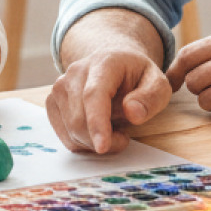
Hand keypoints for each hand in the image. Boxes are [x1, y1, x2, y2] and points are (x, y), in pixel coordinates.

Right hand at [45, 48, 170, 153]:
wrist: (113, 64)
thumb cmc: (136, 76)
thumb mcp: (158, 83)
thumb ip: (151, 97)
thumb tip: (133, 113)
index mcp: (103, 63)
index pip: (94, 95)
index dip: (97, 123)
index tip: (103, 147)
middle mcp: (75, 72)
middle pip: (79, 119)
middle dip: (103, 140)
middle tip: (124, 137)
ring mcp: (59, 87)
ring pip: (71, 131)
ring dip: (95, 141)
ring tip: (112, 127)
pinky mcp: (52, 102)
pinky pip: (65, 136)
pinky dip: (83, 142)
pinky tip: (96, 129)